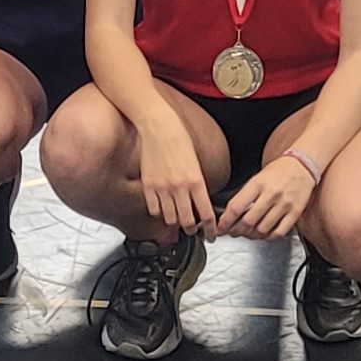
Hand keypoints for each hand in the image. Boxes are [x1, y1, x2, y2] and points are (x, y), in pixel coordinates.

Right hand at [132, 120, 213, 234]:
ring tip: (178, 219)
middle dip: (192, 230)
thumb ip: (197, 184)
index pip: (206, 214)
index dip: (210, 229)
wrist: (158, 126)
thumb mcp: (195, 163)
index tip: (211, 234)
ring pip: (170, 219)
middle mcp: (179, 187)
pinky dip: (159, 213)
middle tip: (193, 230)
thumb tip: (199, 202)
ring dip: (175, 222)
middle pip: (187, 222)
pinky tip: (162, 209)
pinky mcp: (148, 186)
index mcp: (196, 181)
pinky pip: (153, 210)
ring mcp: (162, 188)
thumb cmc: (178, 139)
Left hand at [216, 150, 319, 239]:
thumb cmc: (279, 171)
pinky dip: (268, 237)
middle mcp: (271, 194)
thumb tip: (231, 214)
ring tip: (248, 233)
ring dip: (251, 235)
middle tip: (233, 232)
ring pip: (262, 229)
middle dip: (236, 231)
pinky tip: (264, 234)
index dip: (225, 222)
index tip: (220, 227)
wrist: (303, 164)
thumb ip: (245, 196)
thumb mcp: (257, 178)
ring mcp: (284, 204)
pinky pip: (279, 232)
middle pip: (247, 221)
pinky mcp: (295, 212)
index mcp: (258, 183)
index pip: (236, 207)